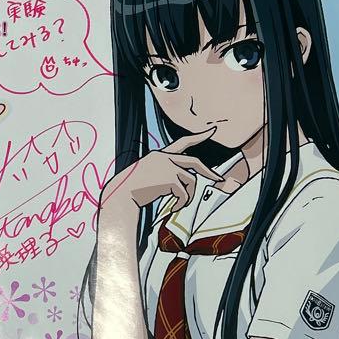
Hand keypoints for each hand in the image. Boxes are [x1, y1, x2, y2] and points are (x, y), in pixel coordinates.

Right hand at [101, 131, 228, 213]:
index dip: (198, 136)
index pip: (182, 143)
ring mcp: (168, 167)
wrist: (121, 195)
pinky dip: (182, 203)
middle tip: (218, 178)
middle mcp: (165, 158)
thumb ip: (165, 174)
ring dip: (188, 196)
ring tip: (179, 204)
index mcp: (159, 155)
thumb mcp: (148, 175)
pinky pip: (184, 194)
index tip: (211, 131)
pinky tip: (173, 208)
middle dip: (208, 171)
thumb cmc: (130, 190)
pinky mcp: (170, 179)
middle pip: (194, 162)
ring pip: (191, 182)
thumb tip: (183, 183)